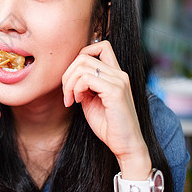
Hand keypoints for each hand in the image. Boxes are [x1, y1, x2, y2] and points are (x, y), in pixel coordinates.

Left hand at [61, 41, 149, 168]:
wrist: (125, 145)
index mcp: (115, 74)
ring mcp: (119, 81)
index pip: (100, 45)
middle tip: (66, 95)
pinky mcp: (115, 91)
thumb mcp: (90, 100)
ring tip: (70, 100)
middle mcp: (119, 74)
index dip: (80, 56)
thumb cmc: (108, 125)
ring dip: (69, 83)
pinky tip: (76, 102)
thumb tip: (70, 75)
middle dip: (67, 74)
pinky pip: (86, 78)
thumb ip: (83, 85)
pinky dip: (76, 89)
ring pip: (82, 65)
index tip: (73, 79)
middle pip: (84, 56)